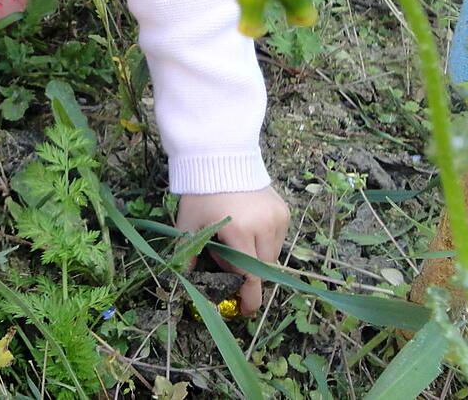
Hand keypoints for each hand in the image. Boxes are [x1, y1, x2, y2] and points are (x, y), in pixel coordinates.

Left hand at [176, 186, 289, 315]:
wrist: (220, 157)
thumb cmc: (201, 192)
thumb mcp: (189, 223)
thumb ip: (187, 254)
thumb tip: (183, 282)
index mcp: (239, 231)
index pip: (251, 276)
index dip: (250, 298)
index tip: (245, 311)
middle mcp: (264, 226)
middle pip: (261, 268)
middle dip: (246, 272)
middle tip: (224, 257)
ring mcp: (277, 218)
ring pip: (271, 255)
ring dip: (256, 257)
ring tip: (235, 238)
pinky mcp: (284, 211)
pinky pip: (278, 238)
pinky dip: (264, 241)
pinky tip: (247, 226)